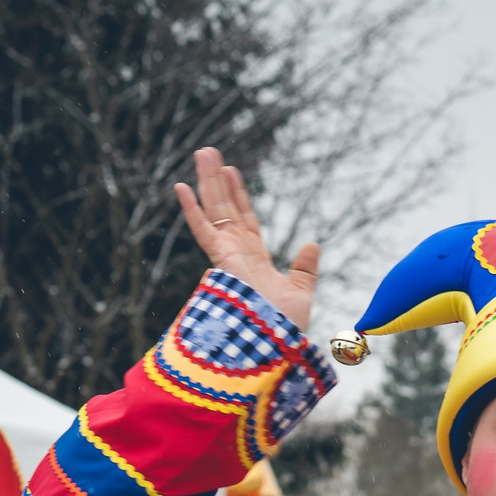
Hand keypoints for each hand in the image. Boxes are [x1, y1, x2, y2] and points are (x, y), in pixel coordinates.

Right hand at [175, 147, 320, 330]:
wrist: (274, 343)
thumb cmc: (283, 328)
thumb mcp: (301, 292)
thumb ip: (305, 269)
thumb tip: (314, 244)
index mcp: (254, 259)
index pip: (245, 219)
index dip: (239, 196)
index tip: (232, 172)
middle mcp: (237, 253)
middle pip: (225, 208)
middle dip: (217, 180)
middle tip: (208, 152)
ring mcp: (226, 255)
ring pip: (214, 210)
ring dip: (207, 182)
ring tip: (202, 153)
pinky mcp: (220, 260)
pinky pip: (203, 230)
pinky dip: (191, 209)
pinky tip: (181, 186)